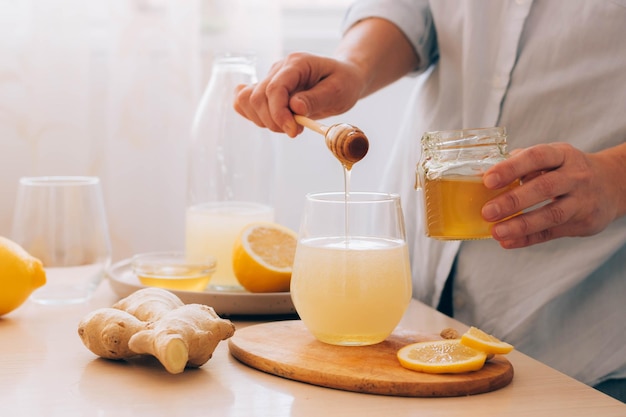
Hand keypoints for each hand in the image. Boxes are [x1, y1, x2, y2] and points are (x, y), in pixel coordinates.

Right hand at [233, 52, 365, 137]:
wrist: (344, 78)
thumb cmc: (344, 82)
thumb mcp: (338, 91)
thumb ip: (316, 99)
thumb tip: (295, 107)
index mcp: (297, 64)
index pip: (275, 88)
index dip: (279, 113)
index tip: (293, 131)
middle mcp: (279, 69)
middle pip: (257, 97)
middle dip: (273, 121)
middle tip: (296, 131)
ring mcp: (270, 78)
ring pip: (247, 101)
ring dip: (264, 121)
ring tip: (289, 126)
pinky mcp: (266, 90)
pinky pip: (244, 102)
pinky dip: (254, 116)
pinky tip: (274, 121)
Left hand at [481, 142, 624, 247]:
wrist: (613, 184)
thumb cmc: (567, 169)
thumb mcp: (552, 157)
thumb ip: (522, 163)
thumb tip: (482, 172)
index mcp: (563, 155)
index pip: (537, 157)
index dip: (511, 168)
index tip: (488, 180)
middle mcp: (576, 176)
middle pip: (544, 187)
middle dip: (513, 201)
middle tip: (486, 211)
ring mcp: (582, 200)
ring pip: (551, 214)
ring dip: (521, 225)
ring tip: (496, 232)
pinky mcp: (584, 223)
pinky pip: (552, 233)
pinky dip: (528, 239)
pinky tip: (507, 242)